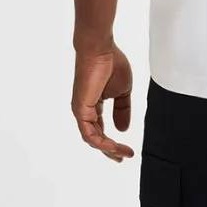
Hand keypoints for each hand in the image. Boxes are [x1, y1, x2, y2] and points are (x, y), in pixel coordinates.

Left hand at [71, 43, 134, 161]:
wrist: (100, 49)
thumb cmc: (111, 63)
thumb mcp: (123, 90)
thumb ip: (122, 109)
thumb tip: (123, 129)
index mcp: (94, 105)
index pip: (101, 129)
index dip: (113, 141)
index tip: (126, 150)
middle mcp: (85, 110)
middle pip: (96, 138)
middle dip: (110, 150)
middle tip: (122, 157)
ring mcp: (81, 111)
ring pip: (93, 139)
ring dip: (108, 148)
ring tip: (122, 153)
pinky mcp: (80, 110)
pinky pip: (89, 133)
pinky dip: (102, 142)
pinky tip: (113, 145)